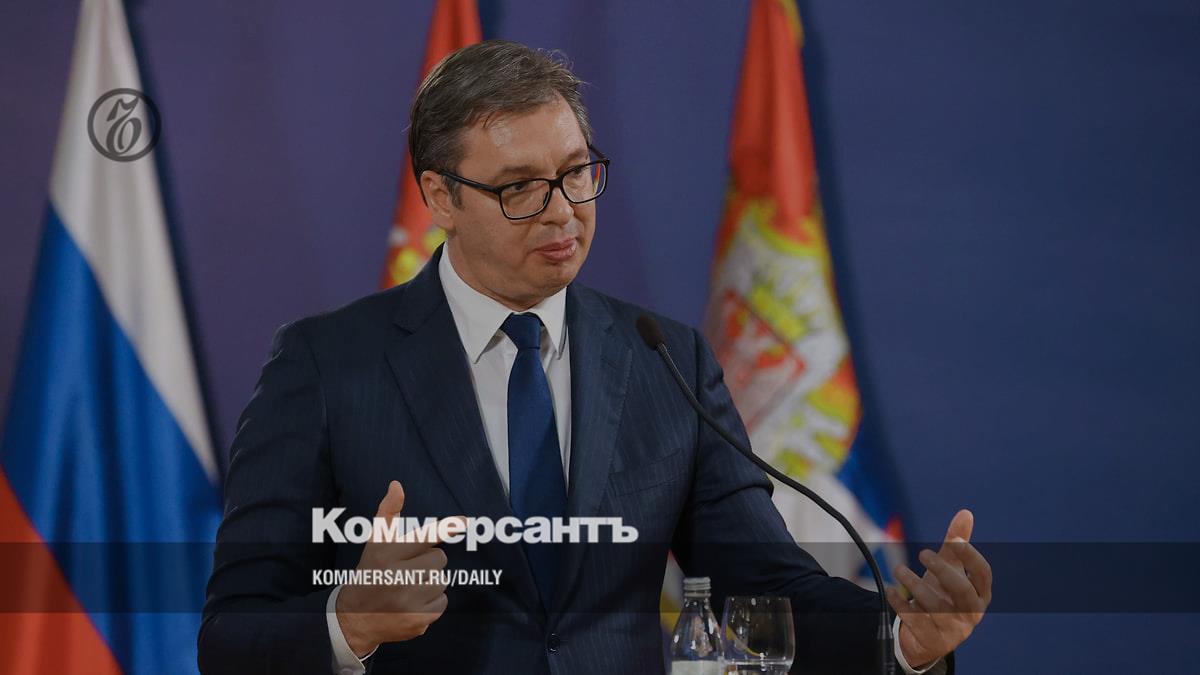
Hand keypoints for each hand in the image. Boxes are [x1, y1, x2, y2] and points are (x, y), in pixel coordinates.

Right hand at [336, 481, 463, 655]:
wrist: (354, 617)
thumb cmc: (370, 572)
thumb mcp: (375, 542)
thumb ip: (388, 513)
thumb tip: (397, 485)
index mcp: (387, 555)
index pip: (425, 538)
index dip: (447, 529)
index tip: (465, 522)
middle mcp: (397, 577)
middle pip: (439, 559)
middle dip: (428, 562)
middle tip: (409, 569)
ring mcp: (408, 601)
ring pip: (442, 580)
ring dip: (431, 583)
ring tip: (409, 588)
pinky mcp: (417, 620)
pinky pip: (442, 602)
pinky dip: (432, 603)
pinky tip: (412, 604)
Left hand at [886, 509, 991, 668]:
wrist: (930, 636)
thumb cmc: (943, 594)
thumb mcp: (950, 569)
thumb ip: (956, 544)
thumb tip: (966, 512)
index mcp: (980, 594)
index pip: (983, 574)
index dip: (971, 556)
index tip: (953, 540)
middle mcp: (971, 613)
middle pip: (962, 591)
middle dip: (943, 570)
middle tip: (922, 553)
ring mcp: (953, 629)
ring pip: (935, 607)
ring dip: (914, 585)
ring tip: (898, 568)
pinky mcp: (933, 640)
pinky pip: (916, 621)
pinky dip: (901, 604)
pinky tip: (891, 590)